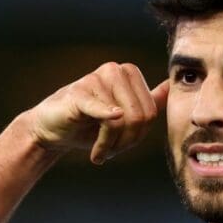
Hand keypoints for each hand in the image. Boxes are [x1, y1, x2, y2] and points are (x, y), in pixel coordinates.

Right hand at [25, 62, 168, 163]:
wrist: (52, 129)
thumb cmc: (88, 123)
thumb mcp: (123, 115)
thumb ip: (148, 101)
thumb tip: (171, 85)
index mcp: (129, 73)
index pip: (151, 113)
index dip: (138, 137)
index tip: (121, 146)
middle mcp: (115, 70)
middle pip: (140, 117)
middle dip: (126, 143)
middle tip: (108, 152)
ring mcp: (96, 78)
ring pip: (122, 121)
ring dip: (110, 145)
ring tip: (98, 152)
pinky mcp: (79, 93)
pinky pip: (103, 114)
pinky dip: (105, 135)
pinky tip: (98, 152)